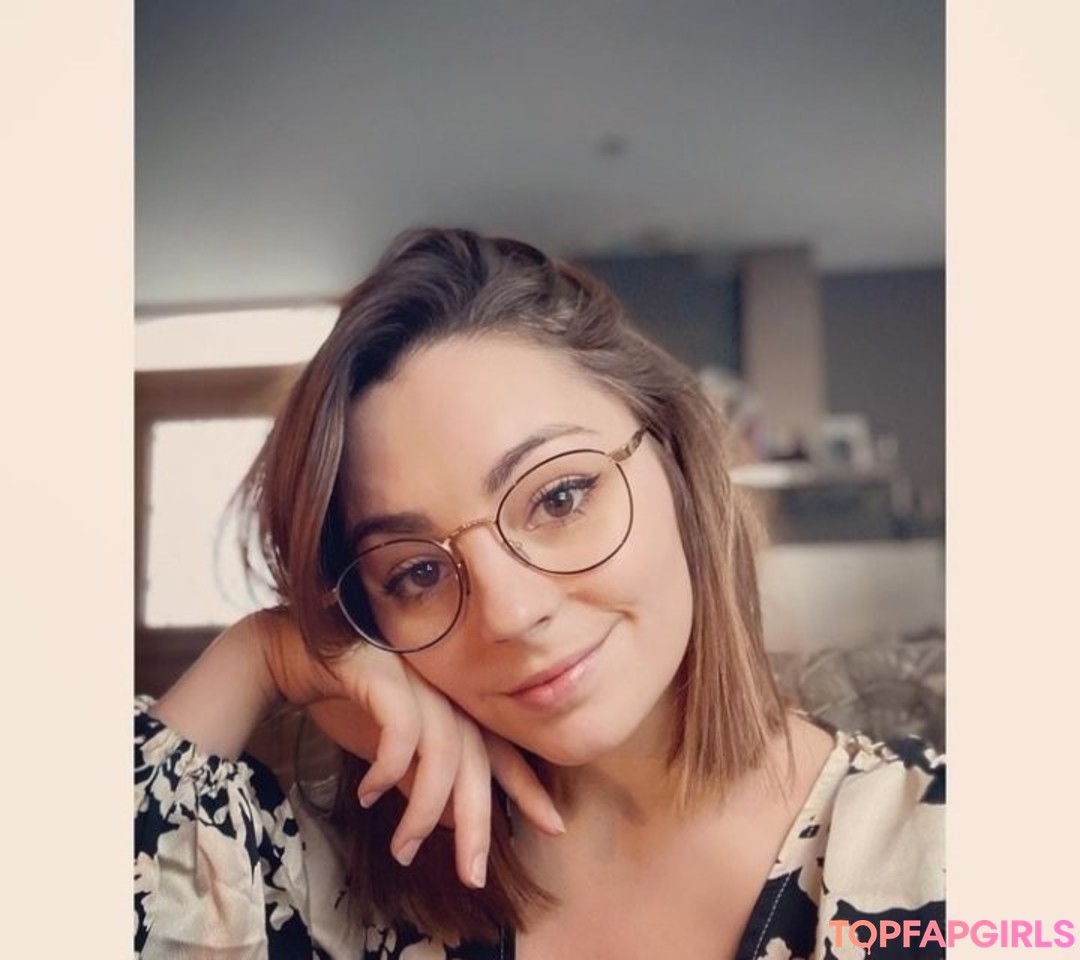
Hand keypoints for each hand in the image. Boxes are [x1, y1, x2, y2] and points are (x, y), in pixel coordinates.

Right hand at [259, 613, 564, 888]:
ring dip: (422, 810)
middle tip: (472, 874)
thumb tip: (449, 822)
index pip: (499, 751)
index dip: (527, 787)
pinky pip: (403, 730)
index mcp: (452, 707)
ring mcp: (418, 680)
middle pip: (476, 761)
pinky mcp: (385, 673)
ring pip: (443, 753)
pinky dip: (390, 769)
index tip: (554, 824)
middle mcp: (444, 693)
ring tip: (402, 848)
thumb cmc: (348, 698)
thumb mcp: (392, 751)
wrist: (292, 653)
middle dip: (477, 822)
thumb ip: (423, 779)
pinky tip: (370, 793)